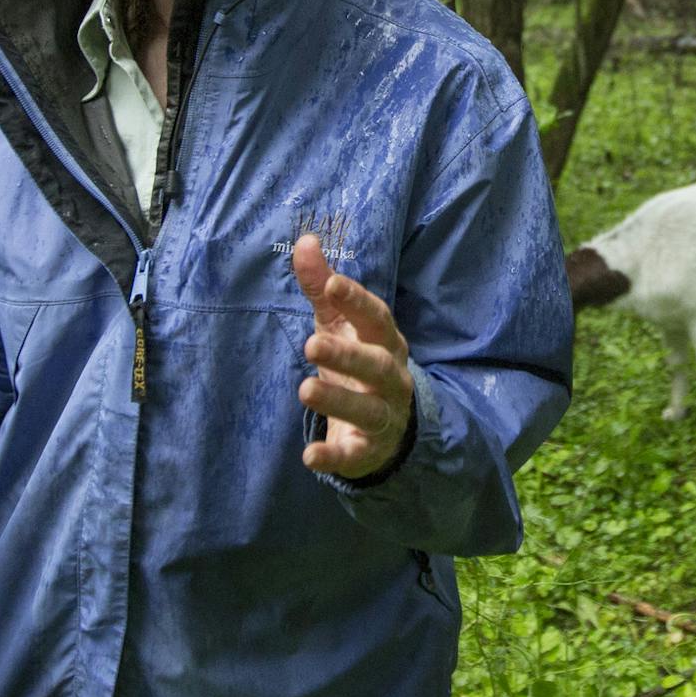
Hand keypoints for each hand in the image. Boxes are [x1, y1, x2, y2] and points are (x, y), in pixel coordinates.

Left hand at [292, 233, 413, 479]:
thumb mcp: (339, 322)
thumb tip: (305, 239)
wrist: (389, 426)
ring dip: (337, 400)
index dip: (356, 301)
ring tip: (304, 390)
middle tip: (311, 344)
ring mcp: (383, 416)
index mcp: (385, 342)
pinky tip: (310, 456)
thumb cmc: (358, 360)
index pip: (376, 317)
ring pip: (367, 409)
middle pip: (376, 365)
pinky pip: (353, 455)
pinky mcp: (367, 450)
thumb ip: (322, 285)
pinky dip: (334, 456)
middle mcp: (391, 378)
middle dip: (347, 354)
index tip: (333, 284)